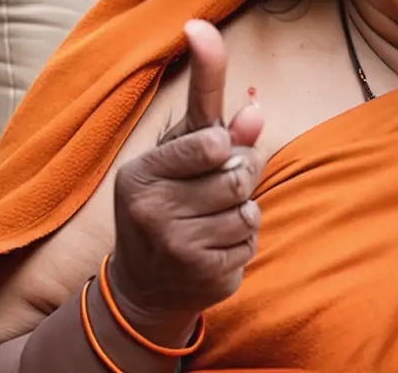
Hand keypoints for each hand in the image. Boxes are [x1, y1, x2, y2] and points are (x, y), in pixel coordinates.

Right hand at [108, 19, 265, 333]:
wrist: (142, 285)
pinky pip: (249, 242)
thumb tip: (256, 112)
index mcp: (141, 174)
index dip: (226, 142)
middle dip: (242, 175)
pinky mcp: (203, 274)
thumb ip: (214, 129)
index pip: (210, 143)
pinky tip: (215, 247)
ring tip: (215, 219)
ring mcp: (177, 247)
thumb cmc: (165, 202)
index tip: (219, 144)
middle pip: (238, 177)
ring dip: (243, 212)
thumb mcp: (176, 159)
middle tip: (220, 185)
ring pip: (248, 212)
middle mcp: (152, 210)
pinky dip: (242, 241)